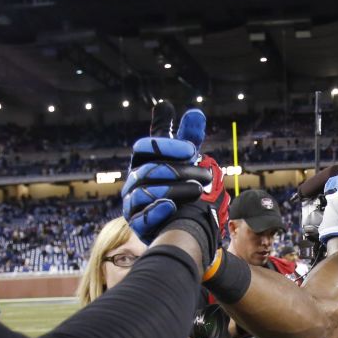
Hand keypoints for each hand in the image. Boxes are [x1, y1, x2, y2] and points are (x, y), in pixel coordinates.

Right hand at [122, 108, 228, 260]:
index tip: (191, 149)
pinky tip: (171, 207)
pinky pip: (142, 218)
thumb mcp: (185, 160)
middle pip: (148, 170)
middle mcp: (133, 181)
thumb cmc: (180, 183)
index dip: (166, 146)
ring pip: (144, 192)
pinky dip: (155, 211)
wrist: (181, 219)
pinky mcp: (137, 225)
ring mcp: (132, 203)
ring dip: (173, 190)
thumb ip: (188, 137)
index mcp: (141, 161)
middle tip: (205, 175)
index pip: (144, 148)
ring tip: (196, 190)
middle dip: (178, 171)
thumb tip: (196, 112)